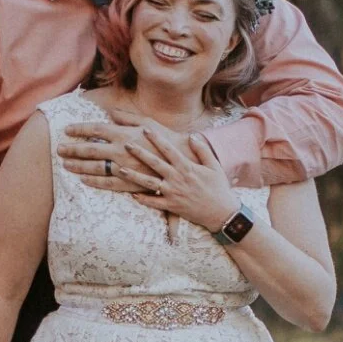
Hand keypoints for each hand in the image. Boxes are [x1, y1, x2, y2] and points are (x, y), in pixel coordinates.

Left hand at [57, 119, 167, 195]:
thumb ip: (127, 117)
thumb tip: (110, 112)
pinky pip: (107, 183)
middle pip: (90, 149)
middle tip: (59, 149)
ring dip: (78, 166)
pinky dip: (93, 181)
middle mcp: (121, 151)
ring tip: (65, 164)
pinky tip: (83, 179)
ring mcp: (124, 168)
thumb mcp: (147, 122)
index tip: (67, 130)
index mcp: (124, 134)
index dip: (80, 129)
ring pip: (95, 167)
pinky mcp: (129, 183)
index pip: (96, 129)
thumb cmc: (165, 139)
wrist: (182, 162)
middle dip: (72, 149)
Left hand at [126, 126, 240, 229]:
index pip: (168, 149)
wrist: (221, 212)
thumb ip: (202, 150)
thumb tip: (192, 136)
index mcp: (187, 167)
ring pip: (149, 183)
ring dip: (133, 176)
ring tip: (120, 169)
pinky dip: (142, 199)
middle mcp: (177, 179)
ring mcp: (172, 193)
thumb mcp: (213, 166)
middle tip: (126, 144)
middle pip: (154, 163)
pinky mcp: (171, 206)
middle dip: (139, 153)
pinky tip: (131, 194)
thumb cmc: (218, 187)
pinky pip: (153, 202)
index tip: (146, 129)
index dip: (156, 139)